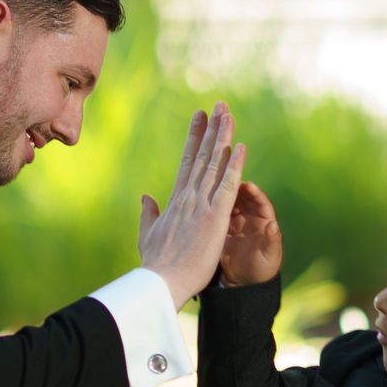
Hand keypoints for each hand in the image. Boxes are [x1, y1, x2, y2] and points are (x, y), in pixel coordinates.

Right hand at [138, 103, 246, 309]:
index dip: (194, 137)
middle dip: (211, 128)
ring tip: (229, 113)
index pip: (188, 161)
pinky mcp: (215, 216)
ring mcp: (201, 204)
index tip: (199, 117)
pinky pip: (228, 185)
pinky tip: (240, 146)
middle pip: (203, 155)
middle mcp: (188, 196)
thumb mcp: (147, 234)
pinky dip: (234, 165)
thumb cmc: (155, 264)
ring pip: (215, 163)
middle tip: (219, 105)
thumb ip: (148, 213)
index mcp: (175, 201)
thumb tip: (145, 197)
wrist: (161, 281)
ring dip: (223, 137)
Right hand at [220, 179, 282, 286]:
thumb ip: (272, 241)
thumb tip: (273, 225)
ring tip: (213, 190)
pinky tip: (204, 204)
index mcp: (264, 220)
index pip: (260, 202)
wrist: (244, 283)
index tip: (246, 185)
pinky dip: (213, 208)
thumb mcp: (270, 256)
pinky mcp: (222, 229)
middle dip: (235, 188)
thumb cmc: (263, 269)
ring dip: (223, 196)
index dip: (254, 192)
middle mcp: (250, 217)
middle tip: (225, 181)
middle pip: (243, 197)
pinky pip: (218, 214)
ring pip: (229, 203)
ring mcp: (235, 222)